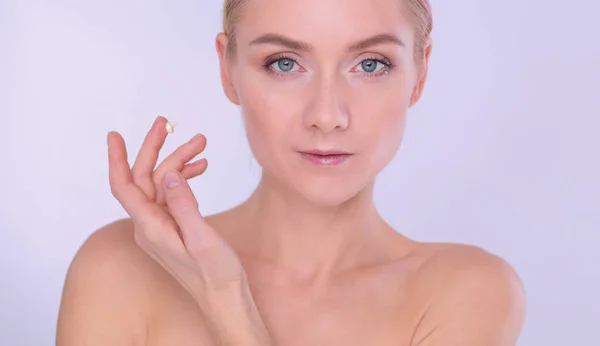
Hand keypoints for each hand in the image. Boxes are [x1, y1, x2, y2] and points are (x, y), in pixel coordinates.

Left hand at [106, 115, 247, 308]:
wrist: (224, 296)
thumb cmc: (215, 274)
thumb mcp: (202, 238)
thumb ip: (184, 205)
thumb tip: (170, 174)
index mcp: (151, 227)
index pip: (124, 186)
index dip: (117, 159)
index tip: (115, 135)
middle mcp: (150, 226)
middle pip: (145, 179)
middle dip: (156, 149)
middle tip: (169, 124)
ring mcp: (161, 226)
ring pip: (162, 184)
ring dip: (179, 162)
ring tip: (201, 144)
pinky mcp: (173, 227)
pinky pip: (173, 195)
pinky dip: (185, 178)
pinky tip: (201, 168)